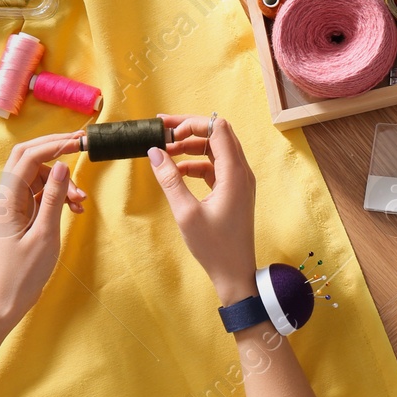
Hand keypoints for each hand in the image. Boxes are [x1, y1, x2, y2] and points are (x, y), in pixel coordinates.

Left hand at [0, 132, 87, 324]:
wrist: (9, 299)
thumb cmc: (25, 272)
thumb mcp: (45, 234)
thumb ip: (53, 197)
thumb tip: (63, 165)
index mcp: (7, 200)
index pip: (28, 158)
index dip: (54, 145)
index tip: (80, 143)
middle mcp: (7, 197)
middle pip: (27, 157)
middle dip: (54, 149)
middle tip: (80, 146)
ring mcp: (15, 205)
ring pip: (39, 176)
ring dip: (62, 181)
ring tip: (81, 201)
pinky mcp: (24, 214)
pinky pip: (42, 193)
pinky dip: (60, 195)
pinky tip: (75, 209)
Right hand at [146, 115, 258, 301]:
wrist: (236, 272)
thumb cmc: (214, 246)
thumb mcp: (186, 213)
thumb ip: (170, 180)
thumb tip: (154, 152)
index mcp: (235, 173)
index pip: (218, 129)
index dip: (192, 124)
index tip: (167, 131)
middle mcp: (242, 172)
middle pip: (218, 135)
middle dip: (190, 130)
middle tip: (161, 132)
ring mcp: (240, 181)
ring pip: (217, 150)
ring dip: (192, 148)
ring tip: (164, 153)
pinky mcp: (234, 191)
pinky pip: (216, 167)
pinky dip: (197, 164)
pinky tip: (177, 172)